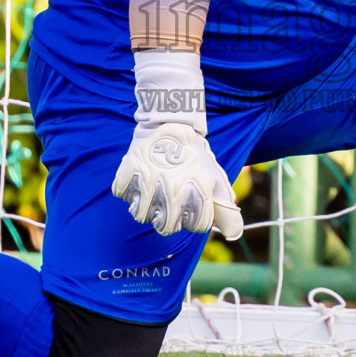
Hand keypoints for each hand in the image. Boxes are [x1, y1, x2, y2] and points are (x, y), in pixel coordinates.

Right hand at [111, 122, 244, 239]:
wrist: (173, 122)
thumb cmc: (195, 156)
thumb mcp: (214, 178)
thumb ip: (224, 208)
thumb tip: (233, 233)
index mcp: (199, 188)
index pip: (198, 226)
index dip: (196, 220)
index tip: (192, 208)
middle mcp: (174, 186)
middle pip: (166, 228)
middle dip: (169, 222)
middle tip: (169, 206)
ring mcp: (149, 178)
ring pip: (140, 215)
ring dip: (146, 208)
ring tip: (152, 195)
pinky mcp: (130, 168)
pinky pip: (122, 193)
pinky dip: (128, 190)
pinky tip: (139, 181)